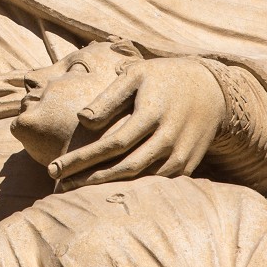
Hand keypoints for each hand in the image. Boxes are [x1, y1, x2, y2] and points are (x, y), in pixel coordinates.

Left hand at [50, 56, 225, 189]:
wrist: (212, 92)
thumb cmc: (163, 79)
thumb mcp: (136, 76)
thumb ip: (109, 98)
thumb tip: (82, 120)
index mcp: (152, 114)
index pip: (112, 144)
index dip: (82, 159)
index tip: (54, 167)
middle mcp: (168, 139)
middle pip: (124, 168)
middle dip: (88, 180)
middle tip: (58, 185)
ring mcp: (180, 156)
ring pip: (139, 181)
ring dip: (107, 189)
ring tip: (75, 190)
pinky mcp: (186, 167)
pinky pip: (154, 184)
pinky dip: (130, 190)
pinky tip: (105, 190)